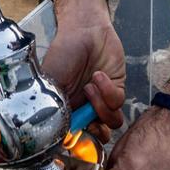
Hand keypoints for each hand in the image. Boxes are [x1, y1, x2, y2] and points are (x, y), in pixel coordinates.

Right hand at [44, 0, 125, 140]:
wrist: (84, 29)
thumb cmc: (63, 52)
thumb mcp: (50, 80)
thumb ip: (53, 107)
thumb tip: (56, 134)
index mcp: (66, 109)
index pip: (74, 136)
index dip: (77, 140)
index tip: (74, 136)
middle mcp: (84, 108)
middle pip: (96, 135)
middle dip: (94, 131)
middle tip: (88, 120)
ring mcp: (102, 99)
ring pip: (110, 122)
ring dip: (101, 108)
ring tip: (90, 88)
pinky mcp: (117, 88)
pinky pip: (118, 103)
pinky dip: (109, 91)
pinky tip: (99, 76)